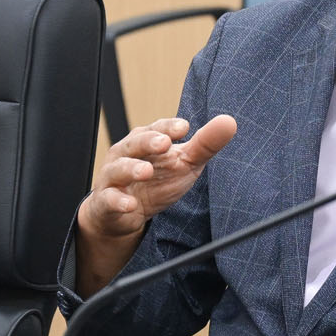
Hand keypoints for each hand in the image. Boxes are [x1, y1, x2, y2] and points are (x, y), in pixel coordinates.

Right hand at [75, 115, 236, 293]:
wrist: (126, 213)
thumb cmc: (157, 181)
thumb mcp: (184, 162)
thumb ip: (205, 144)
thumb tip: (229, 121)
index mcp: (145, 141)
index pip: (156, 129)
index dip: (168, 127)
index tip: (184, 128)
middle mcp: (126, 154)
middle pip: (134, 143)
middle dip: (148, 142)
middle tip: (164, 144)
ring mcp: (113, 177)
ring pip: (118, 169)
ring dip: (131, 169)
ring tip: (146, 171)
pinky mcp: (106, 201)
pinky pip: (108, 199)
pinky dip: (118, 201)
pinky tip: (130, 204)